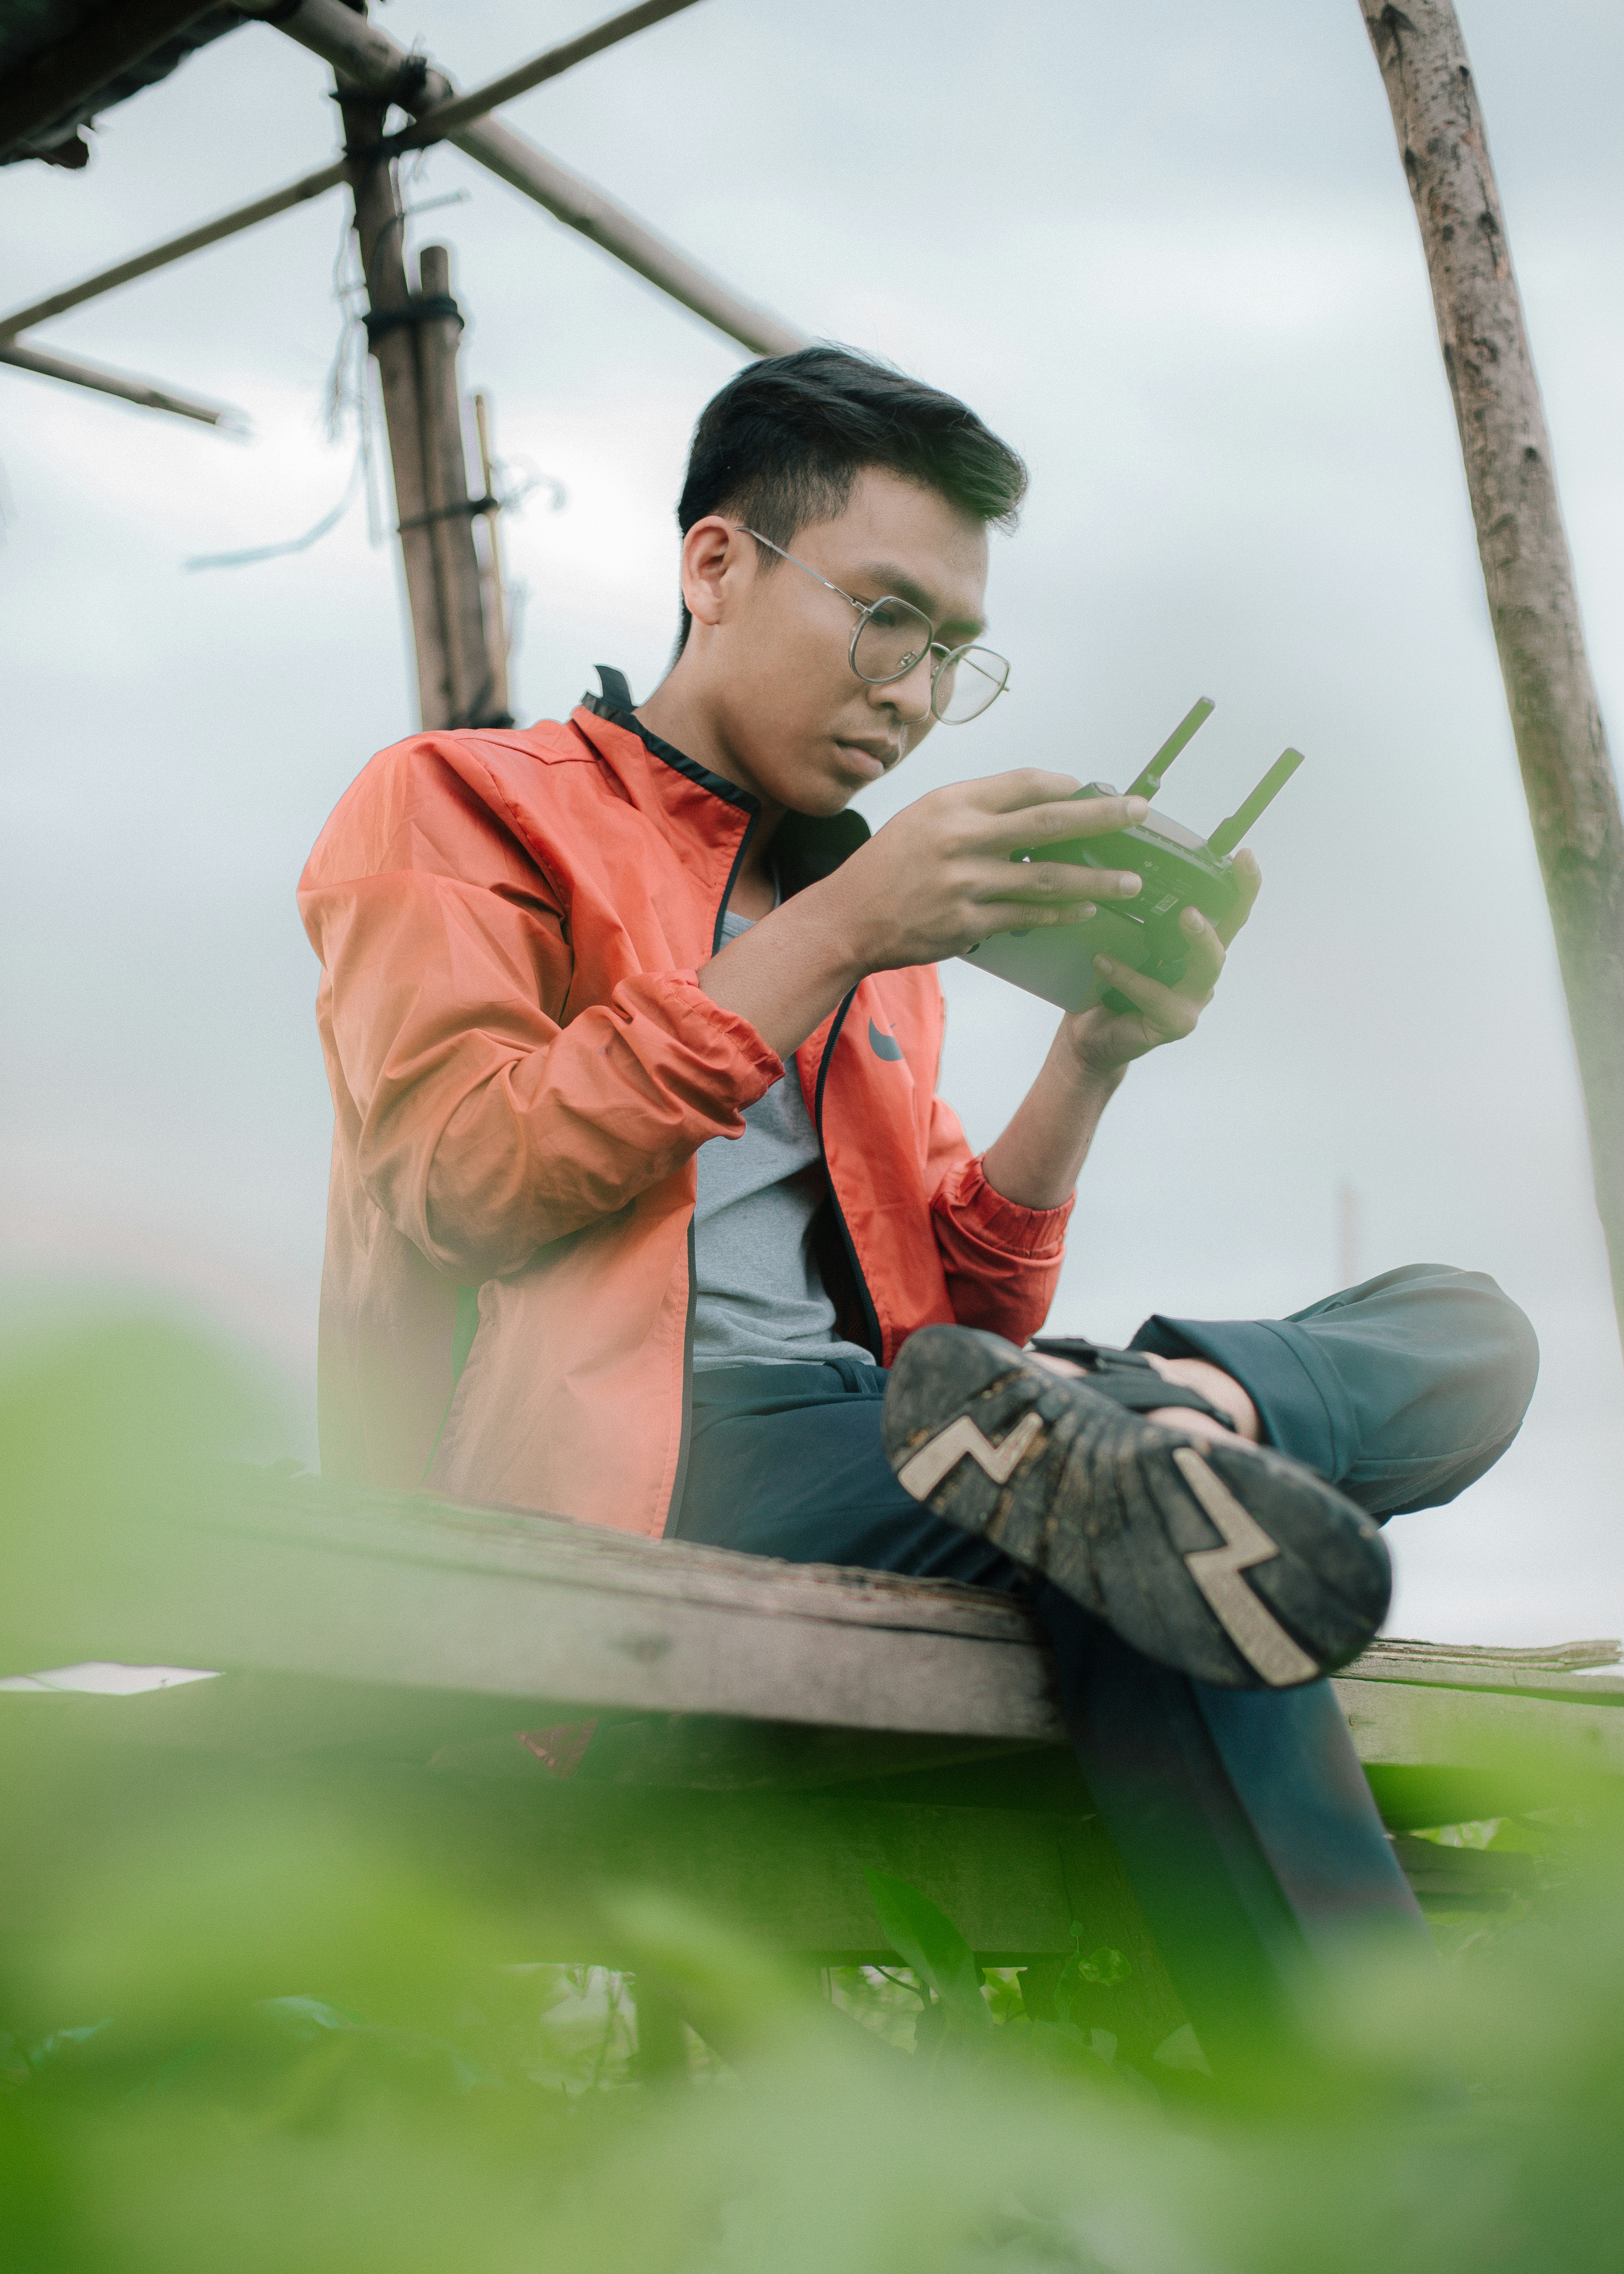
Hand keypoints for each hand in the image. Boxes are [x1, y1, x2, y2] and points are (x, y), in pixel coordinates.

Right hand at [818, 770, 1150, 973]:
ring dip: (1096, 878)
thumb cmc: (887, 866)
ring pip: (1049, 877)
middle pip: (1050, 822)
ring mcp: (967, 884)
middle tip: (1139, 813)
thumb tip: (1036, 804)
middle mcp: (962, 838)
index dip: (1065, 785)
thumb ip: (975, 810)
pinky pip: (1028, 917)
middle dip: (1103, 816)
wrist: (847, 918)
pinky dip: (1061, 914)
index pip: (1024, 783)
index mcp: (953, 804)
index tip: (1093, 787)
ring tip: (1130, 882)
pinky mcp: (968, 924)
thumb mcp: (924, 818)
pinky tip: (1086, 911)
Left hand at [1063, 848, 1261, 1077]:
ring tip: (1187, 915)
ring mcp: (1193, 998)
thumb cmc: (1109, 982)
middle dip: (1236, 904)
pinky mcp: (1176, 1021)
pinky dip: (1129, 976)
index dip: (1242, 885)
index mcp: (1195, 945)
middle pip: (1231, 933)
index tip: (1245, 856)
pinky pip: (1156, 995)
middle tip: (1223, 875)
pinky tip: (1103, 961)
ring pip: (1208, 966)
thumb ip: (1133, 913)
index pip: (1227, 911)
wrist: (1091, 1034)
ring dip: (1201, 939)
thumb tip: (1122, 866)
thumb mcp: (1121, 940)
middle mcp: (1202, 970)